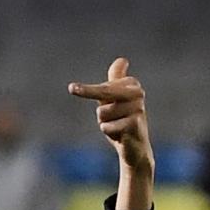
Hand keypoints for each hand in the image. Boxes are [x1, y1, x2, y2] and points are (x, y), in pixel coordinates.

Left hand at [68, 57, 152, 209]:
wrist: (136, 149)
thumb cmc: (123, 121)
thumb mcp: (116, 98)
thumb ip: (116, 78)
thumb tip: (123, 60)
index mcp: (132, 85)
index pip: (104, 86)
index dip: (87, 90)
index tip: (72, 89)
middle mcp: (138, 94)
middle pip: (103, 91)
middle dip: (88, 92)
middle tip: (71, 88)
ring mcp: (138, 109)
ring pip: (103, 112)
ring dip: (105, 123)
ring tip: (117, 127)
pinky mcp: (135, 124)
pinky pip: (106, 126)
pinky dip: (109, 132)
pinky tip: (120, 135)